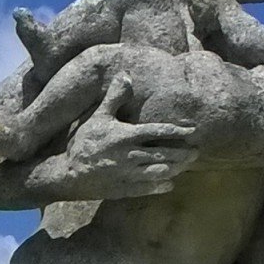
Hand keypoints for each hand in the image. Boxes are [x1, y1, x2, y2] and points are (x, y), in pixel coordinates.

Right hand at [49, 77, 199, 198]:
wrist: (67, 173)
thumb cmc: (82, 143)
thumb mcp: (97, 116)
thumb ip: (114, 97)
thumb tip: (125, 74)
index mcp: (125, 136)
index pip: (157, 131)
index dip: (176, 130)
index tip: (192, 130)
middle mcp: (130, 156)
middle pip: (164, 154)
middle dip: (182, 153)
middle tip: (197, 150)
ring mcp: (128, 174)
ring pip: (159, 171)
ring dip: (176, 168)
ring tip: (187, 164)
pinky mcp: (124, 189)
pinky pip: (148, 188)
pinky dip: (161, 186)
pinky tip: (170, 183)